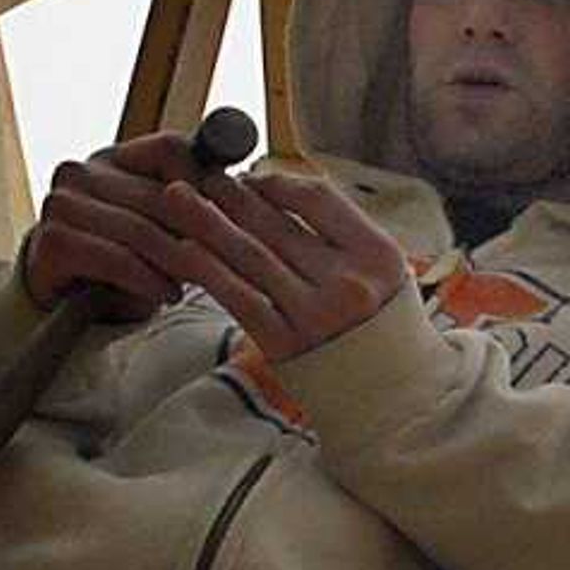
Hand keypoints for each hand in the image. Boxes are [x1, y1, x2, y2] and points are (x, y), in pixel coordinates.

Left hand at [32, 136, 411, 358]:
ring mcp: (314, 314)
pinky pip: (238, 297)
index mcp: (377, 254)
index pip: (318, 199)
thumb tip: (278, 192)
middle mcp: (347, 281)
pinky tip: (184, 249)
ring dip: (208, 222)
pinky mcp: (284, 343)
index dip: (276, 183)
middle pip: (276, 223)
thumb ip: (341, 233)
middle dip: (231, 196)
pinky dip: (209, 269)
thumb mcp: (383, 272)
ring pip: (250, 255)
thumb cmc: (381, 325)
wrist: (392, 395)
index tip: (249, 178)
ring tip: (177, 198)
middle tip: (199, 175)